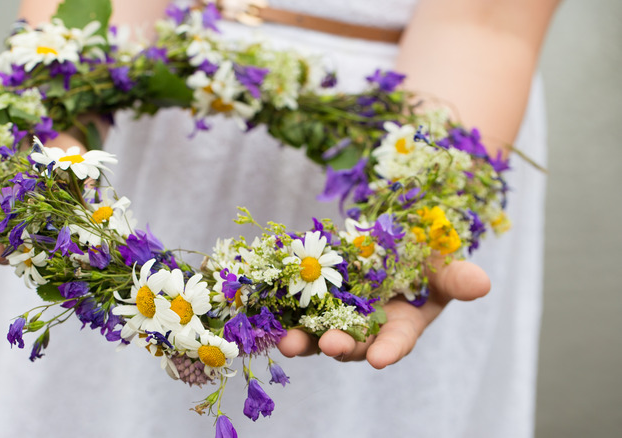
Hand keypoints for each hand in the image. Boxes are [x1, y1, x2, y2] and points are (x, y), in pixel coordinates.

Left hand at [276, 257, 490, 368]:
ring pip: (317, 334)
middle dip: (341, 346)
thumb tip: (482, 284)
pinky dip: (281, 313)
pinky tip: (267, 315)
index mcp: (400, 325)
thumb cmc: (421, 259)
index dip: (390, 350)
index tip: (382, 359)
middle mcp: (365, 328)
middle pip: (353, 344)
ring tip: (288, 343)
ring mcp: (335, 316)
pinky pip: (293, 310)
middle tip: (329, 346)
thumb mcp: (441, 265)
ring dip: (302, 340)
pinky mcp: (310, 300)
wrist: (386, 244)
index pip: (397, 342)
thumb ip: (457, 278)